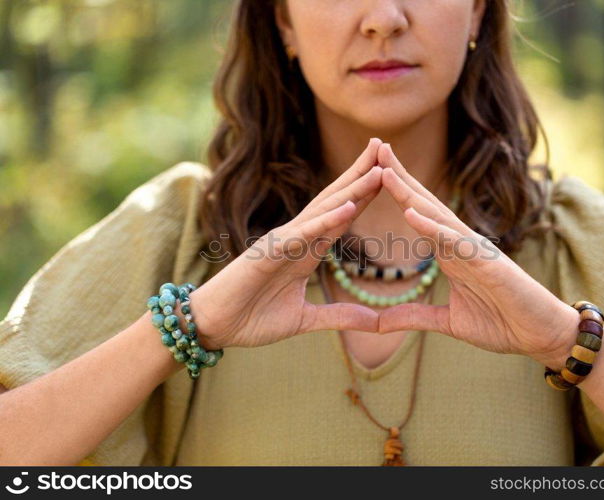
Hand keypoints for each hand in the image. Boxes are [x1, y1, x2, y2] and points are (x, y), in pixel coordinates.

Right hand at [190, 139, 384, 348]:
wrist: (212, 327)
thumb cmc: (251, 318)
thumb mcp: (306, 320)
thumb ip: (341, 317)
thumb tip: (376, 322)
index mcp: (307, 251)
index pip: (341, 216)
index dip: (364, 194)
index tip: (390, 173)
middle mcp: (297, 239)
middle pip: (335, 200)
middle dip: (361, 174)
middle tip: (386, 146)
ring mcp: (283, 243)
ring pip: (323, 210)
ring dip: (352, 189)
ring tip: (378, 167)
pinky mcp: (268, 254)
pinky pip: (302, 235)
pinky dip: (326, 221)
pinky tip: (349, 206)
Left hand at [376, 143, 576, 368]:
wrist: (542, 335)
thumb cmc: (502, 322)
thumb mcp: (447, 322)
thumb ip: (413, 316)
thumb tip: (378, 323)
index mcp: (448, 252)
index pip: (417, 214)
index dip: (396, 192)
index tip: (370, 171)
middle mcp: (459, 243)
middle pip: (423, 203)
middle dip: (398, 176)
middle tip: (374, 148)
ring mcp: (474, 250)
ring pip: (436, 215)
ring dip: (409, 192)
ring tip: (383, 170)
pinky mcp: (488, 264)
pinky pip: (455, 242)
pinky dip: (432, 227)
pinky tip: (410, 213)